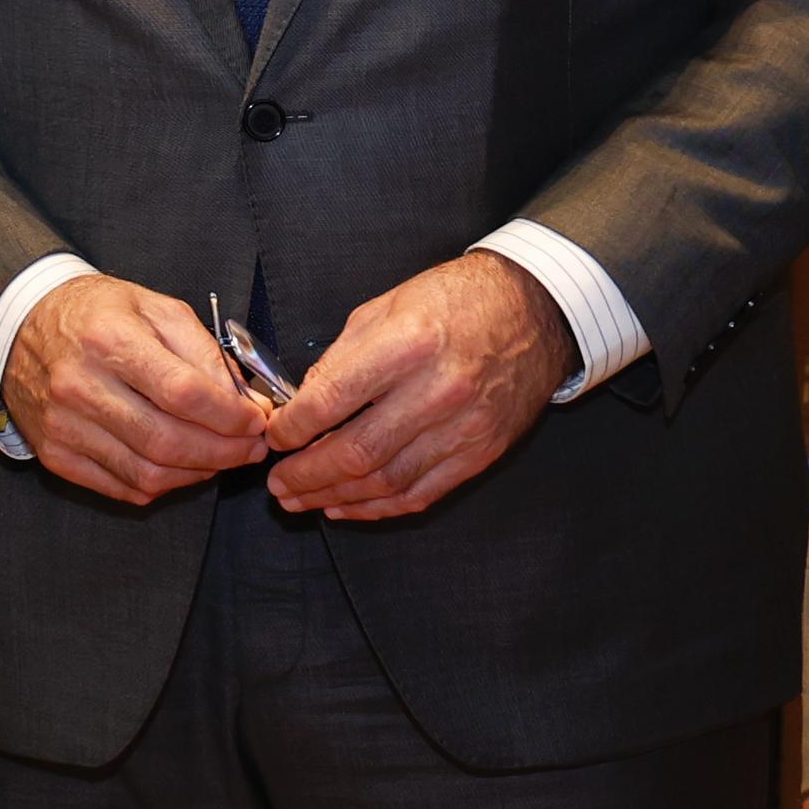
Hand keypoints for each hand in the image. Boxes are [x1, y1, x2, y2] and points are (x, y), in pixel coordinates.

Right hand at [1, 275, 274, 504]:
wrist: (22, 326)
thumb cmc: (97, 314)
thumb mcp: (154, 307)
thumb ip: (202, 352)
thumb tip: (245, 402)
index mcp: (108, 340)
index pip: (183, 393)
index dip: (230, 416)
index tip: (257, 421)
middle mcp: (80, 386)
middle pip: (166, 441)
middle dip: (224, 452)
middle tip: (252, 448)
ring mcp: (63, 426)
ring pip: (147, 473)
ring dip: (198, 473)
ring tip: (222, 458)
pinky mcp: (55, 455)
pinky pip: (121, 487)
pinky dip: (162, 485)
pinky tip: (181, 467)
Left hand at [262, 251, 574, 518]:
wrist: (534, 311)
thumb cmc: (456, 301)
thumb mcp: (387, 307)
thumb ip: (342, 356)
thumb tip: (303, 402)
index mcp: (408, 344)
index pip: (333, 400)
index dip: (294, 428)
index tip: (274, 437)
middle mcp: (437, 391)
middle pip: (357, 452)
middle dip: (307, 475)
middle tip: (278, 485)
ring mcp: (463, 427)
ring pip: (386, 482)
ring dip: (336, 497)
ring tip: (302, 501)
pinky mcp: (481, 452)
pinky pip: (421, 493)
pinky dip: (378, 508)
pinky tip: (347, 506)